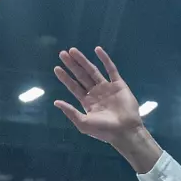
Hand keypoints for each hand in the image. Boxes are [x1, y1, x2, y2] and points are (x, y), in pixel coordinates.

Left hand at [52, 47, 163, 173]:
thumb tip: (55, 102)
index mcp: (87, 102)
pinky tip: (97, 50)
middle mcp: (96, 93)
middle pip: (81, 76)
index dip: (65, 77)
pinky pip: (111, 69)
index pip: (74, 87)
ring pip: (93, 70)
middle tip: (62, 54)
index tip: (56, 68)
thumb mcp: (83, 123)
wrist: (125, 131)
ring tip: (73, 51)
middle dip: (72, 65)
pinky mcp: (119, 84)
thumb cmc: (104, 130)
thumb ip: (70, 112)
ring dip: (83, 60)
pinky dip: (105, 59)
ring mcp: (107, 87)